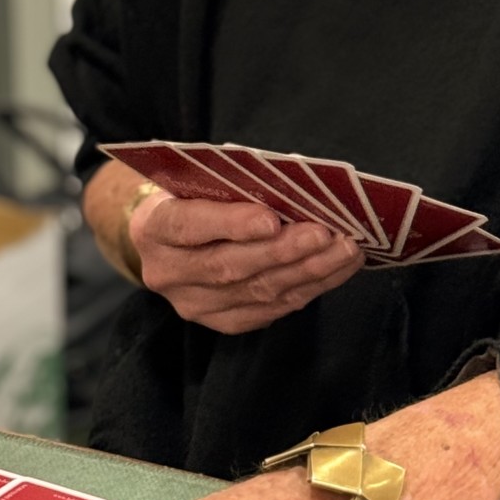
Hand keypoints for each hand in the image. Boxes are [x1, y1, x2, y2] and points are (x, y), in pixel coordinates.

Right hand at [129, 192, 365, 333]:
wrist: (168, 235)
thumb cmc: (192, 192)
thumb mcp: (198, 178)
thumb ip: (233, 182)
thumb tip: (294, 181)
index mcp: (154, 228)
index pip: (189, 226)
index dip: (232, 224)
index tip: (272, 219)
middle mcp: (168, 274)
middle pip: (230, 266)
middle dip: (285, 251)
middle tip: (327, 234)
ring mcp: (193, 304)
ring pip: (257, 292)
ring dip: (308, 272)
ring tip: (346, 251)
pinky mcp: (220, 321)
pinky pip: (269, 311)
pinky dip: (307, 289)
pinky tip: (335, 270)